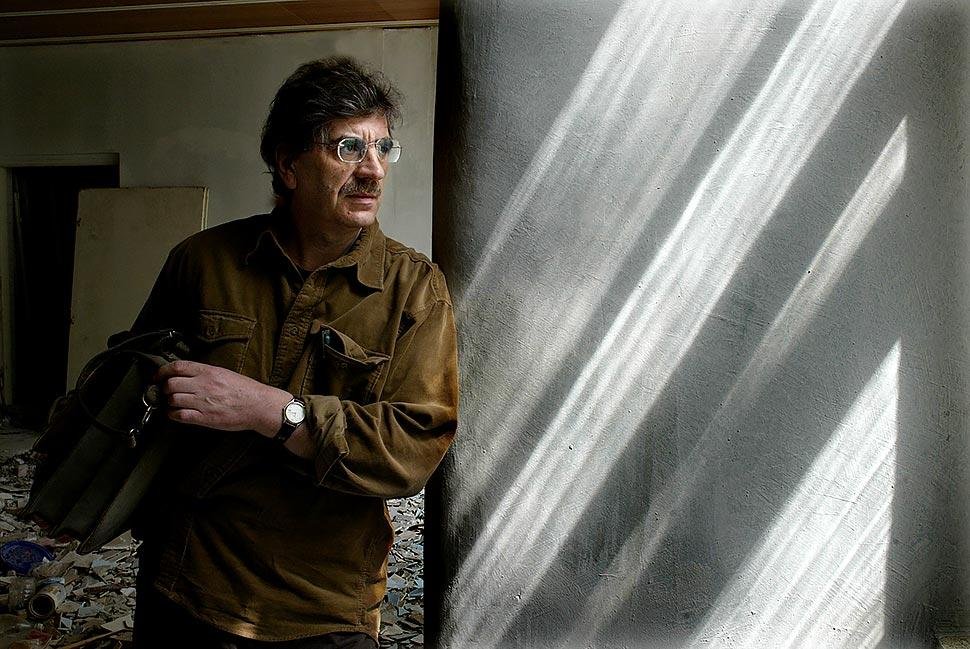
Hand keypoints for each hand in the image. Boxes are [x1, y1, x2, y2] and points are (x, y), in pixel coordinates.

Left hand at [155, 360, 290, 435]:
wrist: (259, 406)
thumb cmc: (246, 391)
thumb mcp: (225, 374)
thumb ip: (205, 373)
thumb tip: (187, 374)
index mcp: (209, 372)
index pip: (177, 367)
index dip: (163, 371)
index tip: (158, 376)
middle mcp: (204, 385)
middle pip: (171, 384)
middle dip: (165, 388)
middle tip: (166, 391)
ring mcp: (203, 402)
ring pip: (173, 399)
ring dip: (169, 402)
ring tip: (173, 403)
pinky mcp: (205, 417)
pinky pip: (180, 415)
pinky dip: (174, 415)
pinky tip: (177, 414)